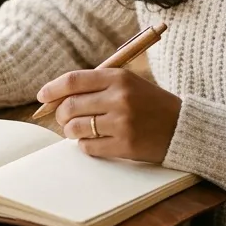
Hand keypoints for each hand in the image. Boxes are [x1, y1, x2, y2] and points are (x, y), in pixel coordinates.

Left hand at [37, 68, 181, 163]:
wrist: (183, 127)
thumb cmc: (150, 103)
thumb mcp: (128, 84)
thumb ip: (96, 86)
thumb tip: (57, 96)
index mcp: (119, 77)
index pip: (74, 80)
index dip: (53, 88)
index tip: (42, 96)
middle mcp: (119, 98)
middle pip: (70, 106)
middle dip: (61, 114)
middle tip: (64, 118)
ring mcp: (122, 123)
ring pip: (76, 128)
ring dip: (70, 131)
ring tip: (77, 130)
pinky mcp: (125, 146)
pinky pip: (89, 147)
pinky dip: (85, 146)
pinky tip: (94, 141)